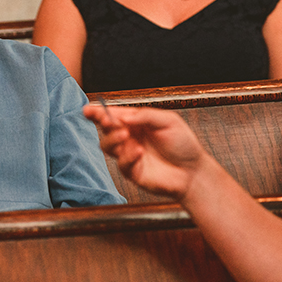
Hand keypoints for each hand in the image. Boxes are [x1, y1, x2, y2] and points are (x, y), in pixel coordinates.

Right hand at [83, 104, 209, 201]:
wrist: (193, 171)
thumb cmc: (183, 144)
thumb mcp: (168, 121)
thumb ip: (146, 115)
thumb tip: (123, 116)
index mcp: (136, 122)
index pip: (113, 114)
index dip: (98, 111)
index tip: (88, 109)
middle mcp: (129, 137)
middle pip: (105, 128)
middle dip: (101, 122)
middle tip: (106, 120)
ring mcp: (129, 154)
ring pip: (107, 145)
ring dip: (112, 139)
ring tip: (125, 135)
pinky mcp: (132, 172)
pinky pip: (122, 163)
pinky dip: (128, 156)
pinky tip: (139, 152)